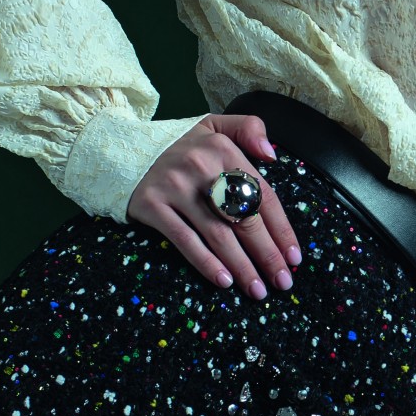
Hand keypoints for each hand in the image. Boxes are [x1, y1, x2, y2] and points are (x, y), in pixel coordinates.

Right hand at [126, 114, 302, 298]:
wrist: (121, 150)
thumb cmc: (179, 146)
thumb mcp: (214, 125)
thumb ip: (249, 128)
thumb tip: (272, 155)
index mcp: (223, 149)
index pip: (262, 195)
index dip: (281, 229)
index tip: (294, 256)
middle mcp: (201, 166)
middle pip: (244, 219)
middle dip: (268, 255)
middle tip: (283, 282)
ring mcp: (175, 187)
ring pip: (218, 234)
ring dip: (242, 266)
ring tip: (257, 290)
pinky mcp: (151, 205)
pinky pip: (184, 239)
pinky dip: (206, 262)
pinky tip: (224, 281)